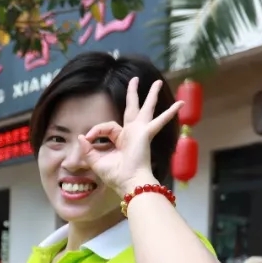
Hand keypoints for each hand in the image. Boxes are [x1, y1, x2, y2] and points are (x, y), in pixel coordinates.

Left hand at [77, 77, 181, 196]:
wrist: (129, 182)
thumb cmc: (115, 175)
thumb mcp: (96, 161)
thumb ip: (87, 149)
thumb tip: (80, 137)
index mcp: (121, 139)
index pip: (106, 126)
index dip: (95, 130)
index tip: (88, 137)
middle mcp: (131, 133)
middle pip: (132, 109)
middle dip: (132, 94)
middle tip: (134, 79)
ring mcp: (140, 131)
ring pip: (146, 108)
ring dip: (151, 95)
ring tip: (156, 81)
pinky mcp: (145, 133)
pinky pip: (159, 121)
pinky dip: (170, 113)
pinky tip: (180, 104)